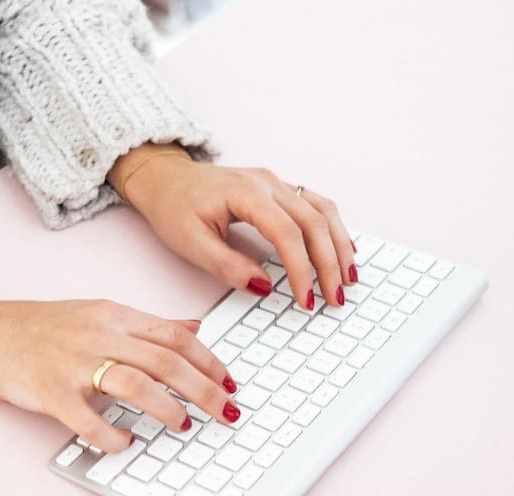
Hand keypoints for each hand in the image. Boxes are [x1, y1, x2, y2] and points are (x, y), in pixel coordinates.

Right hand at [0, 290, 240, 452]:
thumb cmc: (36, 327)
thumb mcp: (96, 313)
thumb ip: (145, 324)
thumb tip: (193, 328)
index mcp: (113, 315)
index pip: (176, 336)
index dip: (211, 361)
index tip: (231, 384)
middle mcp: (98, 335)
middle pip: (167, 361)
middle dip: (206, 390)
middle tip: (226, 413)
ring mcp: (73, 363)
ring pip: (136, 385)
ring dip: (168, 410)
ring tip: (182, 426)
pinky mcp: (49, 392)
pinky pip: (89, 421)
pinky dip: (113, 437)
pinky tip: (126, 444)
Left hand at [110, 144, 356, 309]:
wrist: (164, 179)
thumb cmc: (173, 207)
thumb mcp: (190, 244)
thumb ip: (227, 266)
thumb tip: (265, 287)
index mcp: (245, 193)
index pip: (287, 233)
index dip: (301, 269)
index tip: (307, 299)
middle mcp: (267, 182)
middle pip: (313, 222)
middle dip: (329, 263)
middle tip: (335, 297)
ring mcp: (275, 183)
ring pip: (322, 210)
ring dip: (339, 244)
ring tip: (348, 277)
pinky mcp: (277, 189)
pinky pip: (315, 206)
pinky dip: (332, 228)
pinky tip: (342, 249)